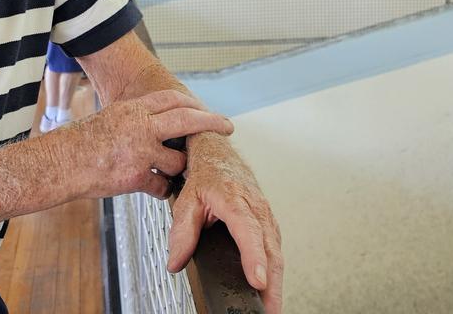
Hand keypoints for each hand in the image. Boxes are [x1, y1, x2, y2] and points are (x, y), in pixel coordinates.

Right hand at [55, 89, 233, 199]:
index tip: (205, 109)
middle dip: (211, 122)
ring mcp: (140, 152)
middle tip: (227, 126)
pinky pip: (162, 186)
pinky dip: (162, 189)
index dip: (193, 104)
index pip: (172, 99)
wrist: (59, 164)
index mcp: (132, 109)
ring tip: (172, 169)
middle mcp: (140, 127)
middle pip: (187, 119)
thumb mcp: (109, 118)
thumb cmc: (79, 143)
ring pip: (178, 160)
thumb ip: (135, 119)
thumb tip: (157, 122)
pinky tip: (158, 189)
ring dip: (178, 166)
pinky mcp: (136, 178)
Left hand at [167, 137, 283, 311]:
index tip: (258, 281)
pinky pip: (276, 249)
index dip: (254, 258)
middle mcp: (256, 208)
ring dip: (277, 282)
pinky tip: (271, 289)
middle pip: (269, 250)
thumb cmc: (207, 176)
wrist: (220, 155)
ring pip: (276, 252)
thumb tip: (176, 262)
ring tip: (271, 308)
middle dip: (271, 284)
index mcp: (236, 200)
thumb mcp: (186, 200)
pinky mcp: (269, 224)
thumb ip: (182, 232)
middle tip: (268, 310)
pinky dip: (276, 271)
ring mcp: (266, 216)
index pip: (248, 232)